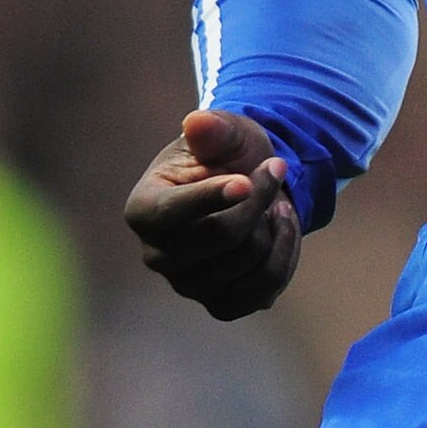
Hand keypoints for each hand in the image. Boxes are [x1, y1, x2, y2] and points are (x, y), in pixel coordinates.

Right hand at [124, 108, 301, 318]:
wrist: (247, 189)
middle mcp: (156, 255)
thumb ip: (212, 129)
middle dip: (259, 199)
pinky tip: (282, 229)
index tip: (245, 180)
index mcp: (143, 209)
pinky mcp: (219, 304)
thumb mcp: (222, 133)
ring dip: (275, 226)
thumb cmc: (225, 157)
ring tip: (275, 201)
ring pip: (248, 261)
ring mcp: (187, 285)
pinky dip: (283, 256)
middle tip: (276, 168)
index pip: (172, 212)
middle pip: (221, 236)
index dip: (211, 197)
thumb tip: (197, 122)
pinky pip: (262, 291)